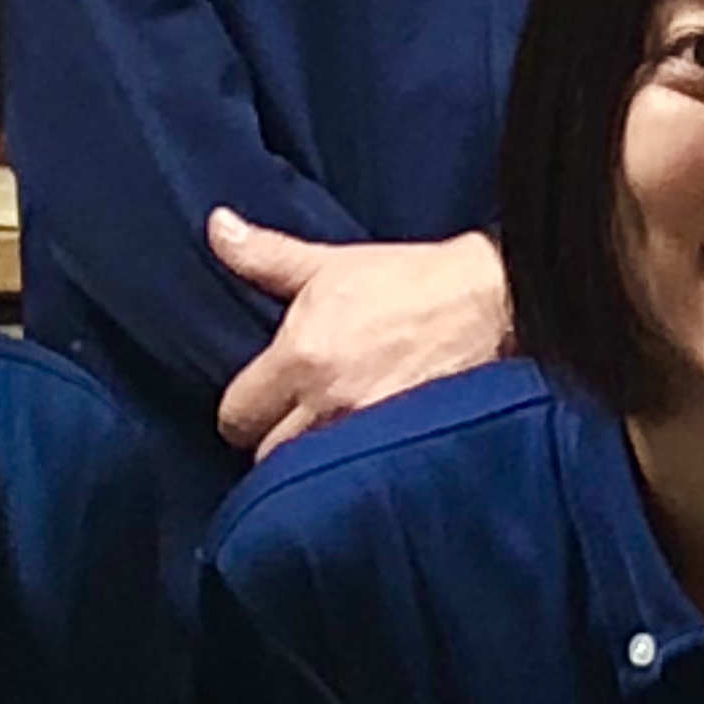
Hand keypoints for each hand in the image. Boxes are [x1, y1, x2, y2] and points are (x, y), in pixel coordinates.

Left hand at [210, 214, 511, 460]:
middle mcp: (329, 400)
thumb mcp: (330, 263)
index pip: (236, 414)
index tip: (261, 401)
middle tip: (290, 420)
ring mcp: (367, 428)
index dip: (243, 410)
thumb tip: (216, 226)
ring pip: (308, 472)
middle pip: (267, 453)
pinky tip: (355, 453)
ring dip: (309, 458)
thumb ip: (264, 255)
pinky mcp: (401, 446)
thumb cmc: (409, 280)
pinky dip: (348, 470)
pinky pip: (354, 477)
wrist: (487, 299)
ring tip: (321, 437)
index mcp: (301, 356)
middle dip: (273, 439)